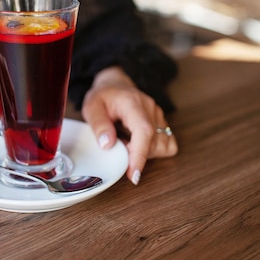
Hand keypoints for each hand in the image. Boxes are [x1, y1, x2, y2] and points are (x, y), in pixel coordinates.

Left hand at [81, 67, 177, 184]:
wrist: (116, 84)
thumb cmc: (104, 96)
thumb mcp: (92, 107)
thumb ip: (99, 125)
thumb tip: (107, 145)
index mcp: (133, 103)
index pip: (144, 131)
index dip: (140, 155)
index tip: (134, 175)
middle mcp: (151, 109)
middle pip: (154, 143)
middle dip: (135, 155)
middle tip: (117, 145)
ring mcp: (160, 116)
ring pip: (162, 146)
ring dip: (145, 153)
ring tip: (126, 142)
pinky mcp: (163, 123)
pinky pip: (167, 145)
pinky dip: (154, 151)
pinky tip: (138, 144)